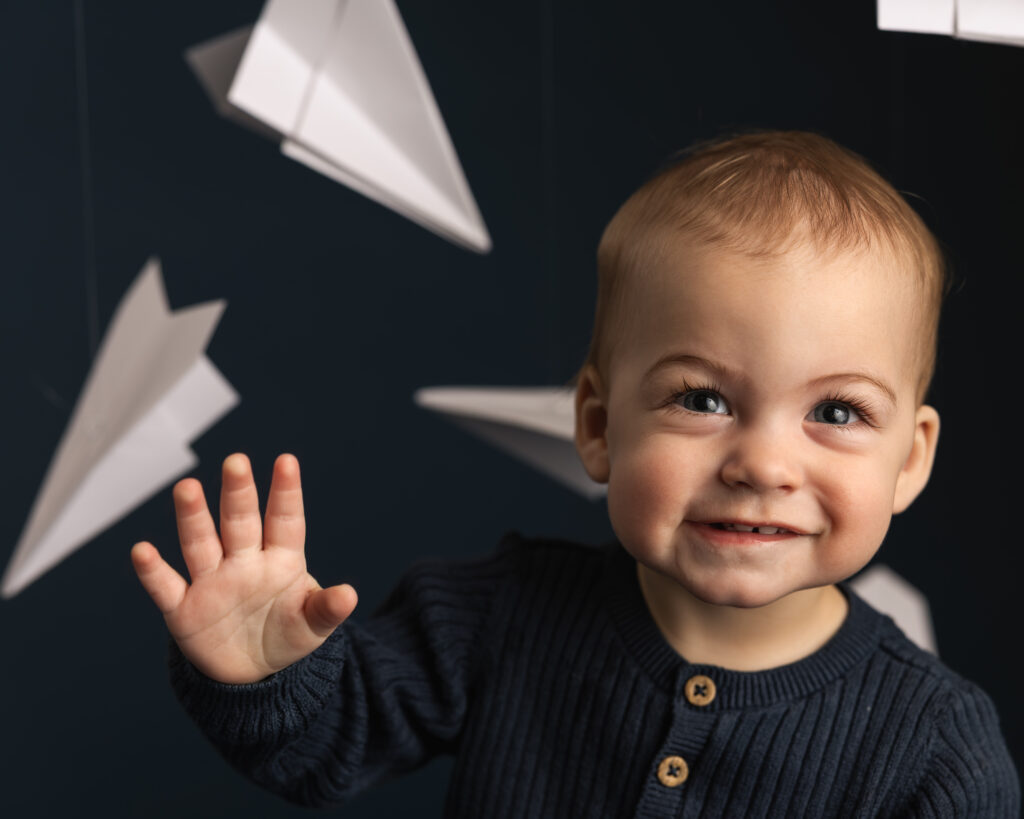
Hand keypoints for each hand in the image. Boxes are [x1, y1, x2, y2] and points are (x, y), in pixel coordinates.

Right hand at [131, 453, 356, 683]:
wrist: (250, 673)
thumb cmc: (285, 634)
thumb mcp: (311, 625)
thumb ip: (326, 609)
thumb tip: (349, 595)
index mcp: (280, 560)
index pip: (284, 521)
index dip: (285, 492)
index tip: (287, 461)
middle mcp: (243, 562)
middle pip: (239, 522)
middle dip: (238, 494)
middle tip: (236, 462)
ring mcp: (211, 582)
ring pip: (201, 543)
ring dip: (193, 518)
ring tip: (188, 488)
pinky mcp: (184, 610)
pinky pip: (166, 586)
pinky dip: (154, 571)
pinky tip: (142, 550)